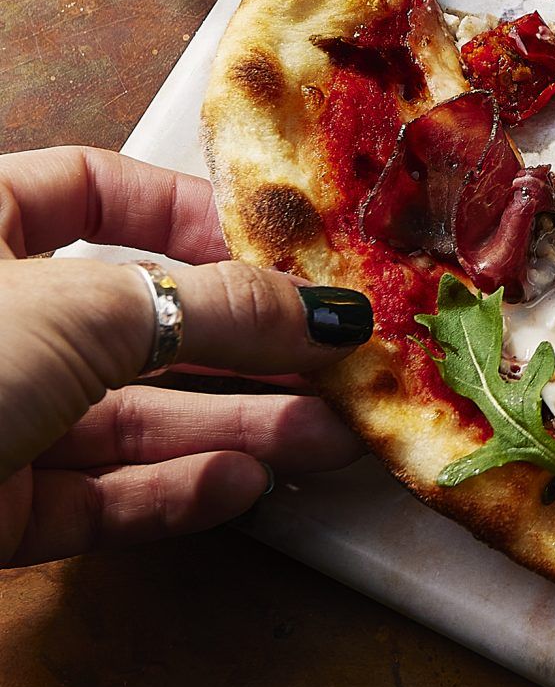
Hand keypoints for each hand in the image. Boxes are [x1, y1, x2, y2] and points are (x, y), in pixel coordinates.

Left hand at [0, 145, 371, 565]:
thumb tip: (320, 308)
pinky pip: (95, 494)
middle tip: (340, 364)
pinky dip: (171, 491)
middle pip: (133, 317)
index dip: (191, 217)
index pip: (96, 192)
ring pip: (126, 415)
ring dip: (232, 425)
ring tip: (329, 438)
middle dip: (241, 344)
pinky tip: (244, 486)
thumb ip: (211, 305)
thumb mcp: (81, 309)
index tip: (284, 255)